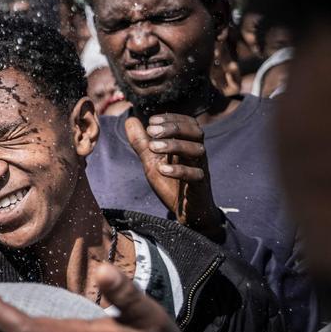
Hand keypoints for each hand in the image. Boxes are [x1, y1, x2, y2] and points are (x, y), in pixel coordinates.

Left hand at [125, 114, 223, 237]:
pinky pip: (196, 175)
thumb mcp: (152, 161)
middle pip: (195, 132)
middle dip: (173, 128)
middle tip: (151, 131)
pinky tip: (162, 169)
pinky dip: (179, 170)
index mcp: (188, 145)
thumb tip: (130, 119)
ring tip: (153, 147)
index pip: (188, 123)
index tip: (152, 120)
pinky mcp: (200, 186)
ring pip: (197, 150)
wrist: (187, 213)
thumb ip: (142, 143)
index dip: (172, 118)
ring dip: (174, 146)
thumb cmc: (172, 184)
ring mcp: (200, 169)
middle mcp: (197, 154)